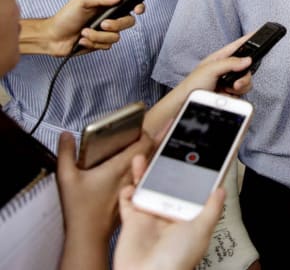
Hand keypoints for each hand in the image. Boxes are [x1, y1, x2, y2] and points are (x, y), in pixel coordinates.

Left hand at [37, 0, 142, 55]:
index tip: (138, 10)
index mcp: (107, 7)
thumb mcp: (81, 1)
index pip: (128, 6)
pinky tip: (82, 40)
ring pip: (116, 37)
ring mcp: (105, 33)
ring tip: (84, 33)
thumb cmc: (65, 17)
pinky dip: (93, 43)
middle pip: (128, 23)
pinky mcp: (100, 44)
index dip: (138, 7)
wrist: (52, 37)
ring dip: (98, 36)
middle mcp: (109, 19)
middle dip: (115, 25)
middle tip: (102, 24)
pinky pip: (106, 46)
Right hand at [57, 130, 153, 248]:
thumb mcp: (67, 178)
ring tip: (150, 142)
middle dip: (152, 138)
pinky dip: (146, 167)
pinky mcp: (134, 195)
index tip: (138, 125)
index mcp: (120, 167)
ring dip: (151, 153)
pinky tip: (141, 165)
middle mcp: (132, 175)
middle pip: (151, 151)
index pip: (144, 142)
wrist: (88, 235)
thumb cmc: (80, 210)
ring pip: (150, 164)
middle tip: (149, 129)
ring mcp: (135, 186)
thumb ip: (65, 153)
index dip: (145, 130)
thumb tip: (66, 136)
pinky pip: (145, 176)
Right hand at [114, 153, 224, 269]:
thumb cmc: (177, 260)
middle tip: (165, 147)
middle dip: (166, 166)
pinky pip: (127, 201)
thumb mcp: (201, 230)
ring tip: (143, 156)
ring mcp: (150, 216)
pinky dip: (127, 190)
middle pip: (168, 184)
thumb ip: (211, 208)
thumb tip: (221, 189)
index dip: (193, 172)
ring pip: (147, 187)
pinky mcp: (132, 222)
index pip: (192, 188)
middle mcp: (170, 214)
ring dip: (144, 172)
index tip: (195, 154)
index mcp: (189, 215)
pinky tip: (131, 180)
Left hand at [180, 33, 255, 96]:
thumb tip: (247, 60)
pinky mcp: (230, 93)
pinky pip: (243, 93)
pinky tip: (227, 95)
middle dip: (245, 75)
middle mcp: (227, 69)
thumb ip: (230, 63)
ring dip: (241, 86)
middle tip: (237, 82)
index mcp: (220, 58)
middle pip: (246, 67)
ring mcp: (229, 81)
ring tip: (229, 90)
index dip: (248, 39)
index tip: (259, 33)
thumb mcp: (211, 69)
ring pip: (246, 81)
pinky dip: (237, 95)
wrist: (187, 103)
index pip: (238, 45)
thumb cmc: (193, 84)